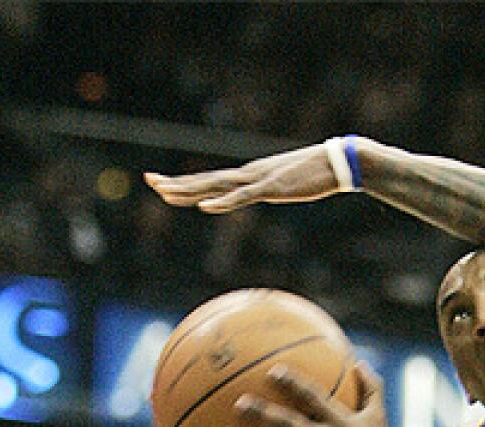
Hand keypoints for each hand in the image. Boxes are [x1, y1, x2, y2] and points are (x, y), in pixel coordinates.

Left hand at [144, 144, 340, 212]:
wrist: (336, 161)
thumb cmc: (316, 173)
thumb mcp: (288, 184)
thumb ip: (273, 187)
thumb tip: (267, 191)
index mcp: (249, 175)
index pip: (210, 180)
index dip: (185, 182)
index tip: (161, 183)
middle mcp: (247, 175)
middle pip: (205, 180)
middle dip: (176, 182)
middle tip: (148, 180)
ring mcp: (257, 180)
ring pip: (216, 187)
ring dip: (190, 190)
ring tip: (165, 193)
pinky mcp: (271, 188)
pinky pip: (242, 198)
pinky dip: (222, 202)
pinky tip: (205, 206)